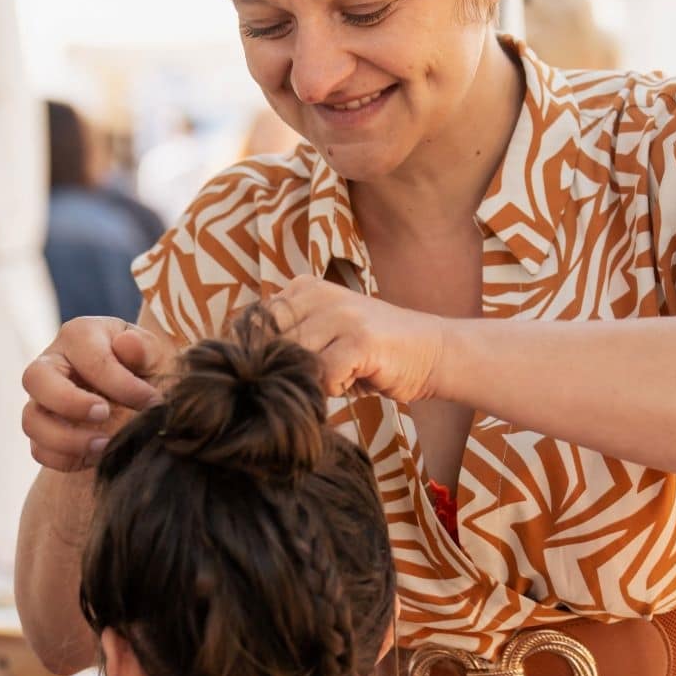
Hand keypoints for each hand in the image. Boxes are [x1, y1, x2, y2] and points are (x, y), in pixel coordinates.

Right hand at [21, 317, 168, 472]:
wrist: (137, 393)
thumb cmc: (143, 366)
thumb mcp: (152, 353)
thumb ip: (144, 348)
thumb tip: (128, 343)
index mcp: (80, 335)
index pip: (92, 359)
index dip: (123, 385)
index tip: (151, 403)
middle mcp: (51, 363)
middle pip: (35, 378)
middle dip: (70, 402)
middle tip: (105, 414)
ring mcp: (41, 398)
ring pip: (31, 420)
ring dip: (67, 439)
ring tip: (105, 446)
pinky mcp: (42, 429)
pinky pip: (39, 449)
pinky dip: (65, 458)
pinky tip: (96, 457)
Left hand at [272, 276, 444, 401]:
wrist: (431, 351)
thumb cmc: (372, 351)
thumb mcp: (326, 332)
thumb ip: (291, 336)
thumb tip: (243, 363)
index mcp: (305, 287)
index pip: (257, 324)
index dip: (267, 354)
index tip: (294, 365)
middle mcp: (318, 293)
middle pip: (273, 345)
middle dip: (291, 370)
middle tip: (325, 372)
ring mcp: (340, 314)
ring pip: (296, 360)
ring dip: (316, 379)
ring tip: (344, 372)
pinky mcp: (359, 339)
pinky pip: (323, 376)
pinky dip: (337, 388)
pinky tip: (359, 377)